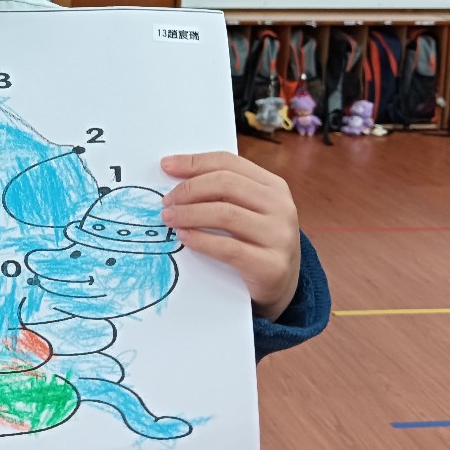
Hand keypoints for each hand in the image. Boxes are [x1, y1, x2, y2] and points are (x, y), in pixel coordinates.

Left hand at [159, 152, 300, 320]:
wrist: (284, 288)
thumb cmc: (256, 243)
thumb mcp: (248, 211)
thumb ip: (221, 192)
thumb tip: (175, 174)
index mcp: (274, 186)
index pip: (229, 162)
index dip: (194, 162)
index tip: (166, 166)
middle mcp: (281, 207)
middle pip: (225, 184)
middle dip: (189, 190)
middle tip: (166, 201)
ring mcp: (279, 236)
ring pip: (226, 213)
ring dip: (190, 214)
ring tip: (169, 218)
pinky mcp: (272, 266)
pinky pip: (228, 248)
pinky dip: (201, 240)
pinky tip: (184, 237)